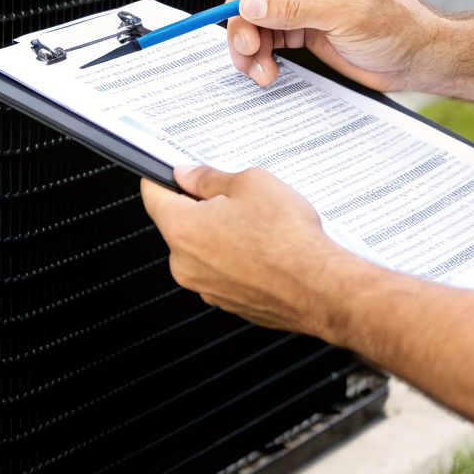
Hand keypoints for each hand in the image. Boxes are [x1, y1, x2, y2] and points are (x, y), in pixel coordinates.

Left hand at [140, 165, 358, 336]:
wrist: (320, 288)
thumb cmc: (288, 239)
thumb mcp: (250, 183)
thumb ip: (210, 178)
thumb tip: (189, 175)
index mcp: (182, 229)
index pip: (153, 195)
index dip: (163, 177)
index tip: (173, 171)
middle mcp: (185, 264)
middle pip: (178, 224)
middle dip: (200, 207)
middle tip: (234, 198)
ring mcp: (204, 287)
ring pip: (201, 249)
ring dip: (219, 234)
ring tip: (257, 226)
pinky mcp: (226, 302)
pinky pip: (221, 271)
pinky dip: (234, 258)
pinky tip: (263, 249)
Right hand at [223, 0, 446, 91]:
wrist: (418, 63)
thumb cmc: (398, 29)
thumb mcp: (344, 16)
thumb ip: (294, 9)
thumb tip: (251, 4)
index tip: (239, 3)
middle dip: (248, 20)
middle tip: (245, 45)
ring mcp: (309, 7)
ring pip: (262, 19)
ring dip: (252, 44)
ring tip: (257, 68)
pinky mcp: (306, 33)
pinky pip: (272, 40)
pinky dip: (263, 57)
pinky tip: (266, 71)